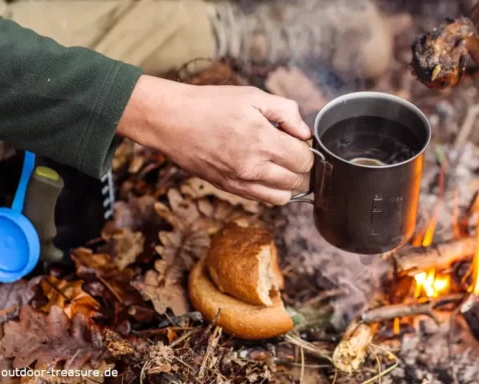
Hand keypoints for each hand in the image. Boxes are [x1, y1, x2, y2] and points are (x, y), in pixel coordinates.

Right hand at [116, 75, 314, 204]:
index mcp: (263, 141)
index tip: (298, 140)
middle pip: (298, 181)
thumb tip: (305, 132)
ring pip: (283, 197)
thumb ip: (286, 112)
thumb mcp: (253, 96)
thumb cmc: (210, 105)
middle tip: (292, 151)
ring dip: (289, 183)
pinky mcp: (229, 189)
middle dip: (302, 168)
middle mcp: (254, 167)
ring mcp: (241, 182)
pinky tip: (265, 172)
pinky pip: (263, 200)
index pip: (305, 160)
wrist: (171, 120)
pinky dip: (271, 190)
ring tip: (281, 165)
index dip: (307, 150)